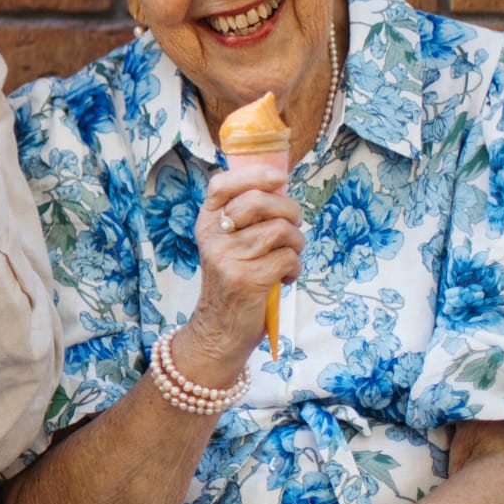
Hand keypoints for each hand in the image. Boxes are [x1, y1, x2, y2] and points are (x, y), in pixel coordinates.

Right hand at [181, 163, 302, 377]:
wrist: (220, 329)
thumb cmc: (234, 281)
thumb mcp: (229, 244)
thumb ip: (246, 218)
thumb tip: (282, 188)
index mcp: (207, 223)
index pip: (222, 185)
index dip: (254, 174)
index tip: (279, 178)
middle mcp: (213, 236)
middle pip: (260, 202)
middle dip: (290, 211)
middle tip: (294, 226)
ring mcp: (227, 258)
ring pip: (281, 231)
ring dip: (296, 244)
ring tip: (288, 257)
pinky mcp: (246, 279)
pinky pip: (287, 258)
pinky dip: (295, 268)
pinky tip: (285, 277)